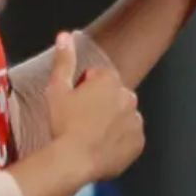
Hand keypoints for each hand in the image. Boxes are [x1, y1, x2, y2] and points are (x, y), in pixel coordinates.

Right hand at [45, 32, 144, 180]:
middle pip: (113, 95)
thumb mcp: (56, 89)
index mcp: (110, 80)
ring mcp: (136, 120)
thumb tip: (65, 35)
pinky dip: (119, 140)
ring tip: (90, 135)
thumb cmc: (63, 124)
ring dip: (111, 121)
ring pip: (122, 116)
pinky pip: (129, 137)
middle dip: (100, 103)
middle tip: (80, 120)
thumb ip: (64, 60)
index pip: (97, 77)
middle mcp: (129, 97)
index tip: (73, 103)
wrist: (74, 160)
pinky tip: (101, 146)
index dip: (82, 89)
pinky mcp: (139, 142)